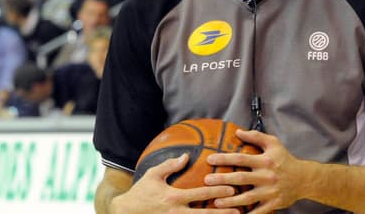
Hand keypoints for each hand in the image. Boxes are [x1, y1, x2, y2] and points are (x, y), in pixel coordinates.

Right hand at [112, 153, 238, 213]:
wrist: (125, 213)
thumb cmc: (140, 192)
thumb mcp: (153, 175)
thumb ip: (170, 165)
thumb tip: (186, 156)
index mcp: (174, 197)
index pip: (200, 194)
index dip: (216, 191)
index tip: (231, 188)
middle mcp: (177, 212)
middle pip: (205, 213)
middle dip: (223, 212)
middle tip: (239, 209)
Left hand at [205, 130, 306, 211]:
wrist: (304, 179)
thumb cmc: (285, 159)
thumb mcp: (273, 143)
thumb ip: (256, 136)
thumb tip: (237, 131)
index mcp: (265, 161)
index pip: (241, 159)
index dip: (224, 158)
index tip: (209, 159)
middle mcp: (267, 176)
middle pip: (241, 178)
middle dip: (222, 180)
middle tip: (206, 181)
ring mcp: (270, 192)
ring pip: (247, 198)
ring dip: (230, 201)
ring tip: (216, 202)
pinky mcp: (274, 204)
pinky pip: (259, 212)